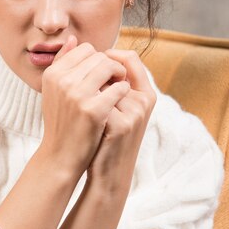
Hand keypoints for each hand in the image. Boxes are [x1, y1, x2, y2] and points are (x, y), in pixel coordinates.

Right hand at [38, 36, 130, 181]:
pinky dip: (123, 92)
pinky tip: (120, 101)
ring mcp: (77, 95)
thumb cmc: (61, 121)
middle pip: (99, 56)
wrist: (60, 155)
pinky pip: (119, 88)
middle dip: (111, 66)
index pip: (85, 49)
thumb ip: (63, 63)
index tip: (102, 73)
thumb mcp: (54, 90)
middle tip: (115, 80)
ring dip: (119, 75)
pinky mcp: (93, 110)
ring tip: (119, 87)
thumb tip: (74, 39)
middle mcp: (62, 81)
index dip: (98, 59)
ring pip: (110, 67)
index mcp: (52, 73)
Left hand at [86, 49, 156, 197]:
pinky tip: (82, 121)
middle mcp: (144, 100)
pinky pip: (96, 102)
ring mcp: (134, 113)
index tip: (90, 63)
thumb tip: (94, 53)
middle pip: (113, 69)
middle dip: (94, 76)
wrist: (109, 175)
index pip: (130, 58)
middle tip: (84, 91)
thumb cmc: (109, 137)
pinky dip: (85, 107)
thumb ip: (113, 84)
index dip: (107, 56)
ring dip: (88, 93)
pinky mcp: (120, 125)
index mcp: (146, 93)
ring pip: (102, 86)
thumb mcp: (117, 109)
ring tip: (84, 109)